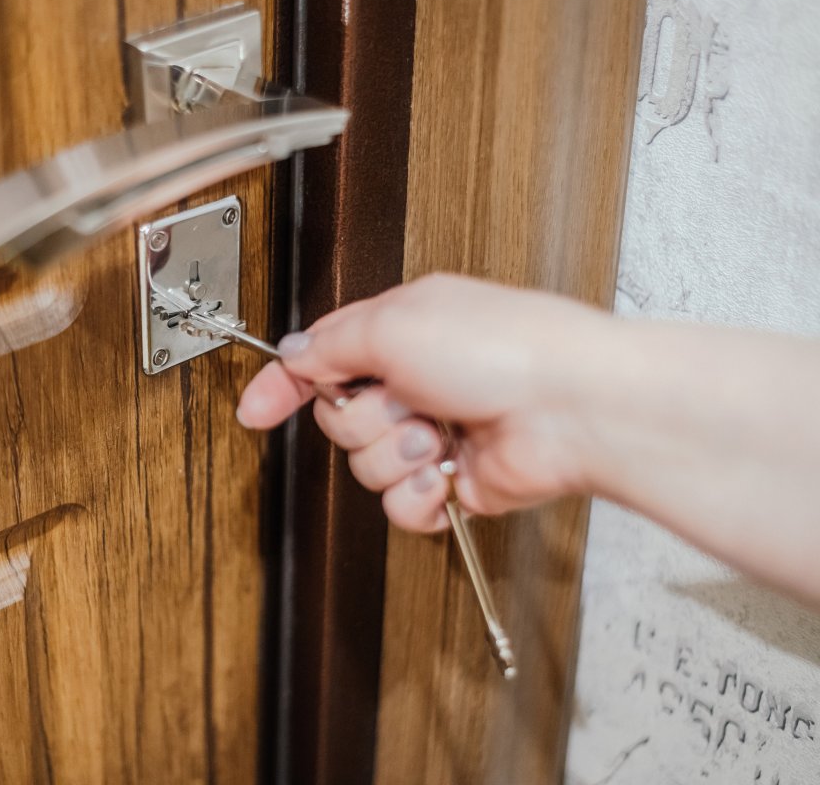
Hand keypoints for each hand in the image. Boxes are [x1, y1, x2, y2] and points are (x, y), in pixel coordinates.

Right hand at [236, 274, 612, 530]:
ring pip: (366, 467)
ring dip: (396, 455)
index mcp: (399, 334)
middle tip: (403, 402)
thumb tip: (294, 355)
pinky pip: (400, 507)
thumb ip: (330, 343)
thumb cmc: (507, 348)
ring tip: (438, 436)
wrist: (573, 407)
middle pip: (338, 420)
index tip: (255, 409)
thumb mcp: (395, 322)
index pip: (321, 361)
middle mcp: (415, 383)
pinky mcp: (452, 483)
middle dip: (364, 418)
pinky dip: (417, 497)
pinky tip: (440, 477)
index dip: (284, 385)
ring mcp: (434, 435)